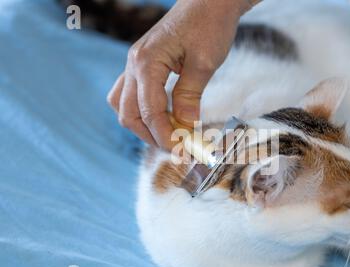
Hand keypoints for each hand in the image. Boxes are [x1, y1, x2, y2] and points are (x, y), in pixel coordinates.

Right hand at [107, 0, 255, 149]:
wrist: (208, 2)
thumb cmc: (209, 26)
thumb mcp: (204, 63)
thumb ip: (190, 95)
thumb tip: (185, 127)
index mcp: (146, 62)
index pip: (149, 111)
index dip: (165, 136)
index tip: (182, 152)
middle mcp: (133, 64)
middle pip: (128, 113)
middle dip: (151, 136)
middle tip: (177, 149)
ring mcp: (134, 64)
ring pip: (124, 106)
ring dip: (143, 126)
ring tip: (169, 136)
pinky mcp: (142, 66)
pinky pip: (130, 95)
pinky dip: (143, 112)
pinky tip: (163, 117)